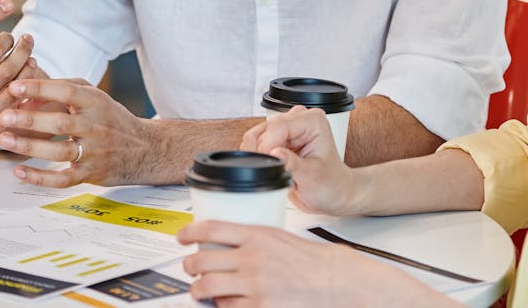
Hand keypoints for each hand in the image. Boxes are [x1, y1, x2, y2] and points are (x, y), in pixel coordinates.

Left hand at [0, 78, 152, 187]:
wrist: (144, 148)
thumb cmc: (110, 118)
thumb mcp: (93, 95)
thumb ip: (63, 88)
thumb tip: (29, 88)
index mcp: (95, 102)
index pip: (66, 92)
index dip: (40, 89)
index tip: (15, 86)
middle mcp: (95, 126)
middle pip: (61, 123)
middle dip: (30, 119)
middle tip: (3, 116)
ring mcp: (94, 152)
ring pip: (60, 151)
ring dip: (30, 146)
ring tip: (4, 139)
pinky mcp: (90, 174)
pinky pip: (63, 179)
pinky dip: (41, 177)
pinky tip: (20, 171)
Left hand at [178, 221, 450, 306]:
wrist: (345, 285)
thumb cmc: (321, 263)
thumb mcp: (285, 239)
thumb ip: (257, 241)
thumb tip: (231, 247)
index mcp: (259, 235)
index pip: (212, 228)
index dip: (189, 233)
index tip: (182, 237)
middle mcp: (253, 259)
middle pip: (202, 259)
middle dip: (190, 265)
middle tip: (190, 268)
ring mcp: (255, 287)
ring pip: (208, 287)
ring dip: (200, 289)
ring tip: (200, 289)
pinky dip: (222, 306)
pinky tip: (226, 304)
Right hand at [242, 106, 363, 215]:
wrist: (333, 193)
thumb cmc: (331, 184)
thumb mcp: (313, 177)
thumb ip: (293, 164)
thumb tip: (274, 153)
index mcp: (312, 121)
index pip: (279, 126)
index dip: (268, 145)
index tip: (266, 164)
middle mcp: (298, 119)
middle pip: (265, 130)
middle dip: (262, 152)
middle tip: (267, 172)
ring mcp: (286, 129)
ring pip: (257, 136)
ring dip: (259, 156)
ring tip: (274, 173)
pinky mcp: (276, 140)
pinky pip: (256, 145)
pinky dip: (258, 159)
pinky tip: (271, 170)